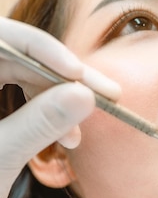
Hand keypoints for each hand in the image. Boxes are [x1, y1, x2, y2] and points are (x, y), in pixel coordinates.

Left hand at [0, 17, 118, 197]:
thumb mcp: (0, 157)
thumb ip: (40, 122)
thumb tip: (86, 94)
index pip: (1, 39)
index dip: (41, 49)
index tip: (78, 73)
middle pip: (16, 58)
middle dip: (63, 79)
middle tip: (107, 94)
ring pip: (21, 78)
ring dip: (59, 102)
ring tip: (79, 135)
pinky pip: (19, 98)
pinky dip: (47, 116)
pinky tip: (67, 139)